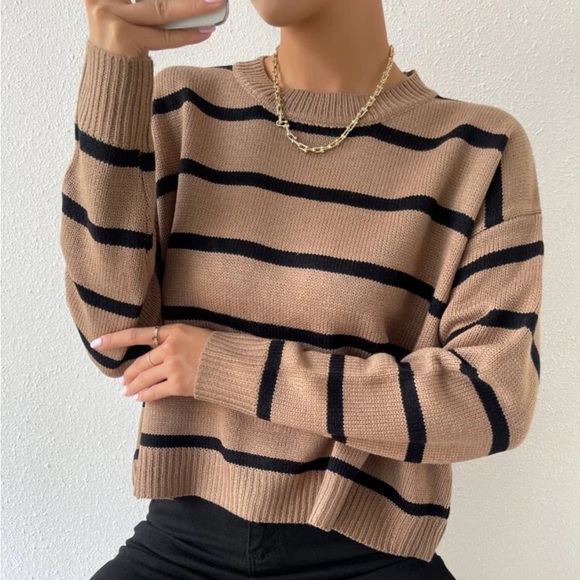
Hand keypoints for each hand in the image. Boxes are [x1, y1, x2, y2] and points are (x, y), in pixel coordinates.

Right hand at [85, 0, 223, 57]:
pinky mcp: (123, 37)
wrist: (108, 82)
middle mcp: (101, 0)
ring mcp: (110, 17)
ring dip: (192, 8)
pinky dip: (186, 34)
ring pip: (161, 10)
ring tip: (213, 5)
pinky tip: (204, 30)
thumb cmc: (117, 45)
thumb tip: (180, 4)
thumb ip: (138, 4)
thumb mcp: (121, 14)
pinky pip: (163, 35)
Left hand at [90, 323, 213, 400]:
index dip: (114, 338)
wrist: (236, 364)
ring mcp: (174, 367)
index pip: (137, 333)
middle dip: (128, 374)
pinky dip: (144, 396)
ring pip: (144, 379)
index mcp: (174, 331)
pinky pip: (155, 392)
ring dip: (132, 387)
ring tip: (125, 391)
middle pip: (140, 362)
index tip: (96, 342)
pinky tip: (138, 398)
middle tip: (121, 381)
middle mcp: (170, 347)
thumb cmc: (218, 348)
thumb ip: (174, 341)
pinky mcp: (179, 384)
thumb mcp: (195, 335)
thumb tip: (156, 352)